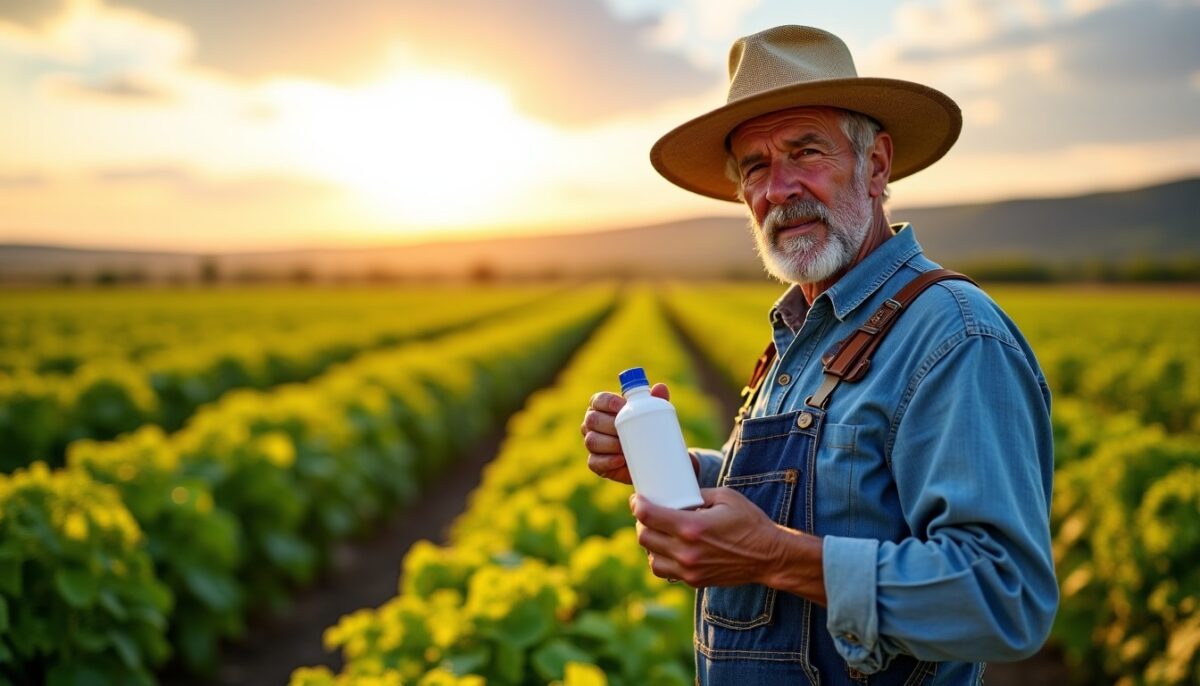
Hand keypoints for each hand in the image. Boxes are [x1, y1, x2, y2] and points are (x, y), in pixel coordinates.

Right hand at [581, 383, 673, 484]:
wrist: (650, 458)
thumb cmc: (646, 427)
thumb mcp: (652, 413)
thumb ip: (656, 399)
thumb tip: (660, 387)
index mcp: (601, 406)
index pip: (598, 399)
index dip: (607, 402)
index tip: (622, 406)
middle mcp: (592, 423)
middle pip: (593, 420)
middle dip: (610, 424)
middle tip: (628, 429)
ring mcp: (592, 442)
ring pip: (592, 441)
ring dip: (609, 444)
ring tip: (626, 447)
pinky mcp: (595, 463)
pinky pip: (594, 462)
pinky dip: (607, 461)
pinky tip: (620, 460)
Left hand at [631, 488, 824, 602]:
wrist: (768, 557)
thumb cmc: (749, 523)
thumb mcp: (724, 497)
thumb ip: (696, 495)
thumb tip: (677, 494)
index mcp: (691, 527)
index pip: (647, 516)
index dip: (637, 504)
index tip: (637, 499)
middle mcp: (686, 551)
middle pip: (644, 537)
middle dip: (641, 523)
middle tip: (648, 514)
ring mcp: (689, 570)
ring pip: (651, 558)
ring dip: (650, 544)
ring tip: (658, 532)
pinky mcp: (694, 581)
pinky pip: (665, 571)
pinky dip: (661, 559)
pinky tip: (669, 548)